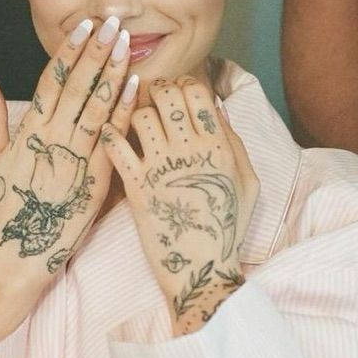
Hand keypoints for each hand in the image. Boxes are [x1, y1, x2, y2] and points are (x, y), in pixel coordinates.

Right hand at [0, 19, 135, 284]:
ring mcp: (75, 159)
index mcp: (27, 131)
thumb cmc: (6, 205)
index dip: (69, 52)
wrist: (20, 253)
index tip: (84, 27)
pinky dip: (123, 110)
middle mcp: (51, 140)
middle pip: (76, 87)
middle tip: (113, 22)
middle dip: (95, 52)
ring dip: (112, 72)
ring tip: (126, 44)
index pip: (51, 81)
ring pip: (96, 107)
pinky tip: (135, 84)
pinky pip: (112, 138)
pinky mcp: (96, 179)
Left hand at [100, 77, 258, 334]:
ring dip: (137, 114)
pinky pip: (116, 148)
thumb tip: (218, 108)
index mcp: (219, 147)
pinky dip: (110, 135)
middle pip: (167, 95)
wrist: (203, 271)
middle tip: (154, 100)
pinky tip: (110, 134)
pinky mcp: (136, 187)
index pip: (197, 92)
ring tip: (137, 124)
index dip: (184, 85)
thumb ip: (234, 142)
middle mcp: (190, 151)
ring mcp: (161, 168)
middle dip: (158, 90)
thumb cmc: (227, 226)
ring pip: (141, 116)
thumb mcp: (248, 182)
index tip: (177, 92)